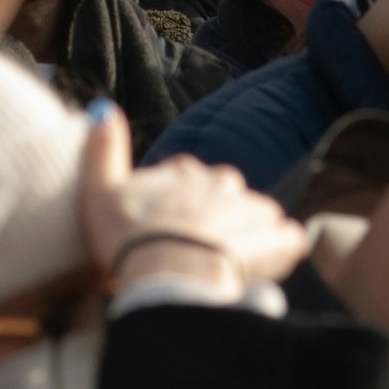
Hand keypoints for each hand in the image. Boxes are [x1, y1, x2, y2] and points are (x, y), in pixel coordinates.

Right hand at [77, 107, 307, 298]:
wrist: (171, 279)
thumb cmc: (130, 240)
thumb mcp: (100, 192)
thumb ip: (103, 149)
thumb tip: (104, 109)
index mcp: (184, 169)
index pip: (186, 181)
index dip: (177, 208)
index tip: (167, 232)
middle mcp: (222, 180)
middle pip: (222, 198)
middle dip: (215, 220)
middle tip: (196, 253)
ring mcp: (253, 208)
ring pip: (255, 218)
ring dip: (246, 237)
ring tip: (225, 267)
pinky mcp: (278, 238)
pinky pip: (288, 240)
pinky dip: (279, 252)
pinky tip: (260, 270)